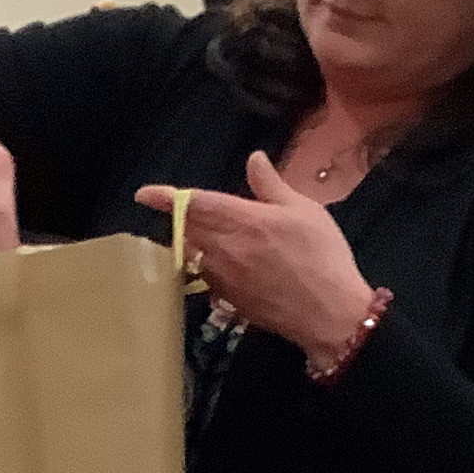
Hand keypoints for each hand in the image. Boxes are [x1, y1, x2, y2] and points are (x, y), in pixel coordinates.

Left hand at [136, 154, 376, 360]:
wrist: (329, 313)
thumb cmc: (322, 256)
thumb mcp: (304, 211)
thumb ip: (271, 185)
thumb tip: (254, 159)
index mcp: (241, 220)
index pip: (194, 204)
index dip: (166, 197)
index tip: (144, 195)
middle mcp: (223, 248)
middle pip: (186, 229)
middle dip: (181, 219)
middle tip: (184, 212)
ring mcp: (222, 277)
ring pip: (193, 254)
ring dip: (193, 243)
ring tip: (208, 237)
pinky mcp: (228, 299)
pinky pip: (206, 277)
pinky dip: (208, 267)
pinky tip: (228, 265)